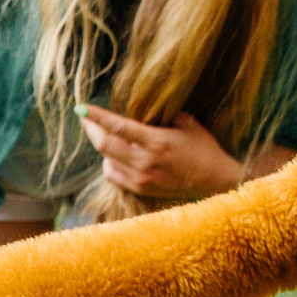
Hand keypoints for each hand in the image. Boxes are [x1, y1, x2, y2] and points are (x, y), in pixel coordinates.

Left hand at [78, 106, 244, 202]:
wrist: (215, 180)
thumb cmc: (203, 148)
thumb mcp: (187, 124)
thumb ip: (161, 116)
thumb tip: (141, 108)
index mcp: (156, 141)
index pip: (117, 126)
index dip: (96, 116)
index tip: (82, 108)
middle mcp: (145, 161)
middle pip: (103, 144)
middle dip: (91, 129)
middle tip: (85, 119)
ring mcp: (141, 178)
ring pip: (106, 160)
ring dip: (102, 146)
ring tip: (104, 135)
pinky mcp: (141, 189)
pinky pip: (113, 176)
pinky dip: (109, 164)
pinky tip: (114, 156)